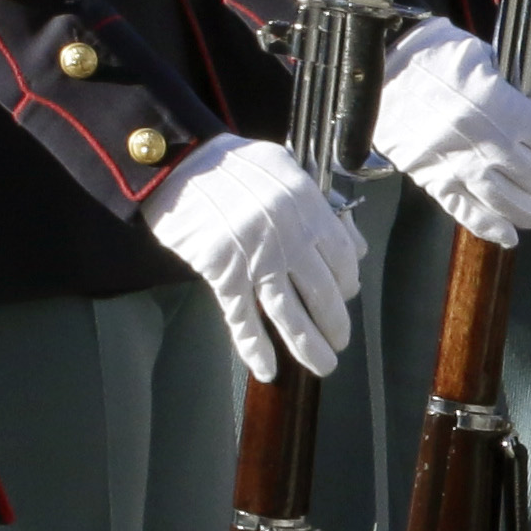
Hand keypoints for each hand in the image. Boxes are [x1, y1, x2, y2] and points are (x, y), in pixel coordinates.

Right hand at [143, 133, 360, 379]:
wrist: (178, 162)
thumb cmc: (230, 162)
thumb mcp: (285, 168)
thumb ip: (319, 204)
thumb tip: (352, 242)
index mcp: (309, 206)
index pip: (343, 257)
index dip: (346, 283)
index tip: (344, 296)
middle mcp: (289, 234)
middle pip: (323, 292)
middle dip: (335, 323)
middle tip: (339, 341)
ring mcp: (256, 256)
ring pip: (290, 312)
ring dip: (308, 345)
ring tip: (323, 365)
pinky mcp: (223, 270)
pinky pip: (243, 317)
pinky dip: (255, 346)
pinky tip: (266, 368)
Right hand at [369, 14, 530, 244]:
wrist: (377, 72)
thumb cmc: (432, 56)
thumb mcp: (485, 58)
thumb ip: (522, 93)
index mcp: (500, 108)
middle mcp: (484, 143)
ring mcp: (458, 167)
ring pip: (511, 204)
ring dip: (530, 210)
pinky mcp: (434, 182)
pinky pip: (469, 214)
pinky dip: (492, 228)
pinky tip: (508, 235)